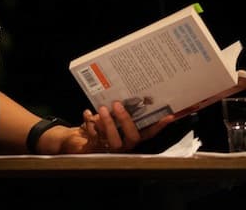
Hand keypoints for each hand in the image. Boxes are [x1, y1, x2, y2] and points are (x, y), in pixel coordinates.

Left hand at [57, 101, 174, 153]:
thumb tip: (125, 95)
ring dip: (108, 122)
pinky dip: (89, 122)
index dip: (158, 127)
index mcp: (130, 137)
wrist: (76, 140)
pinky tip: (87, 113)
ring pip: (114, 141)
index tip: (168, 116)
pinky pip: (94, 137)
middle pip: (132, 137)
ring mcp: (110, 149)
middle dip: (126, 120)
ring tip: (102, 108)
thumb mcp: (109, 115)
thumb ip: (118, 110)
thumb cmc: (97, 126)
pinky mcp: (95, 150)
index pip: (148, 133)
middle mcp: (123, 145)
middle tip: (117, 104)